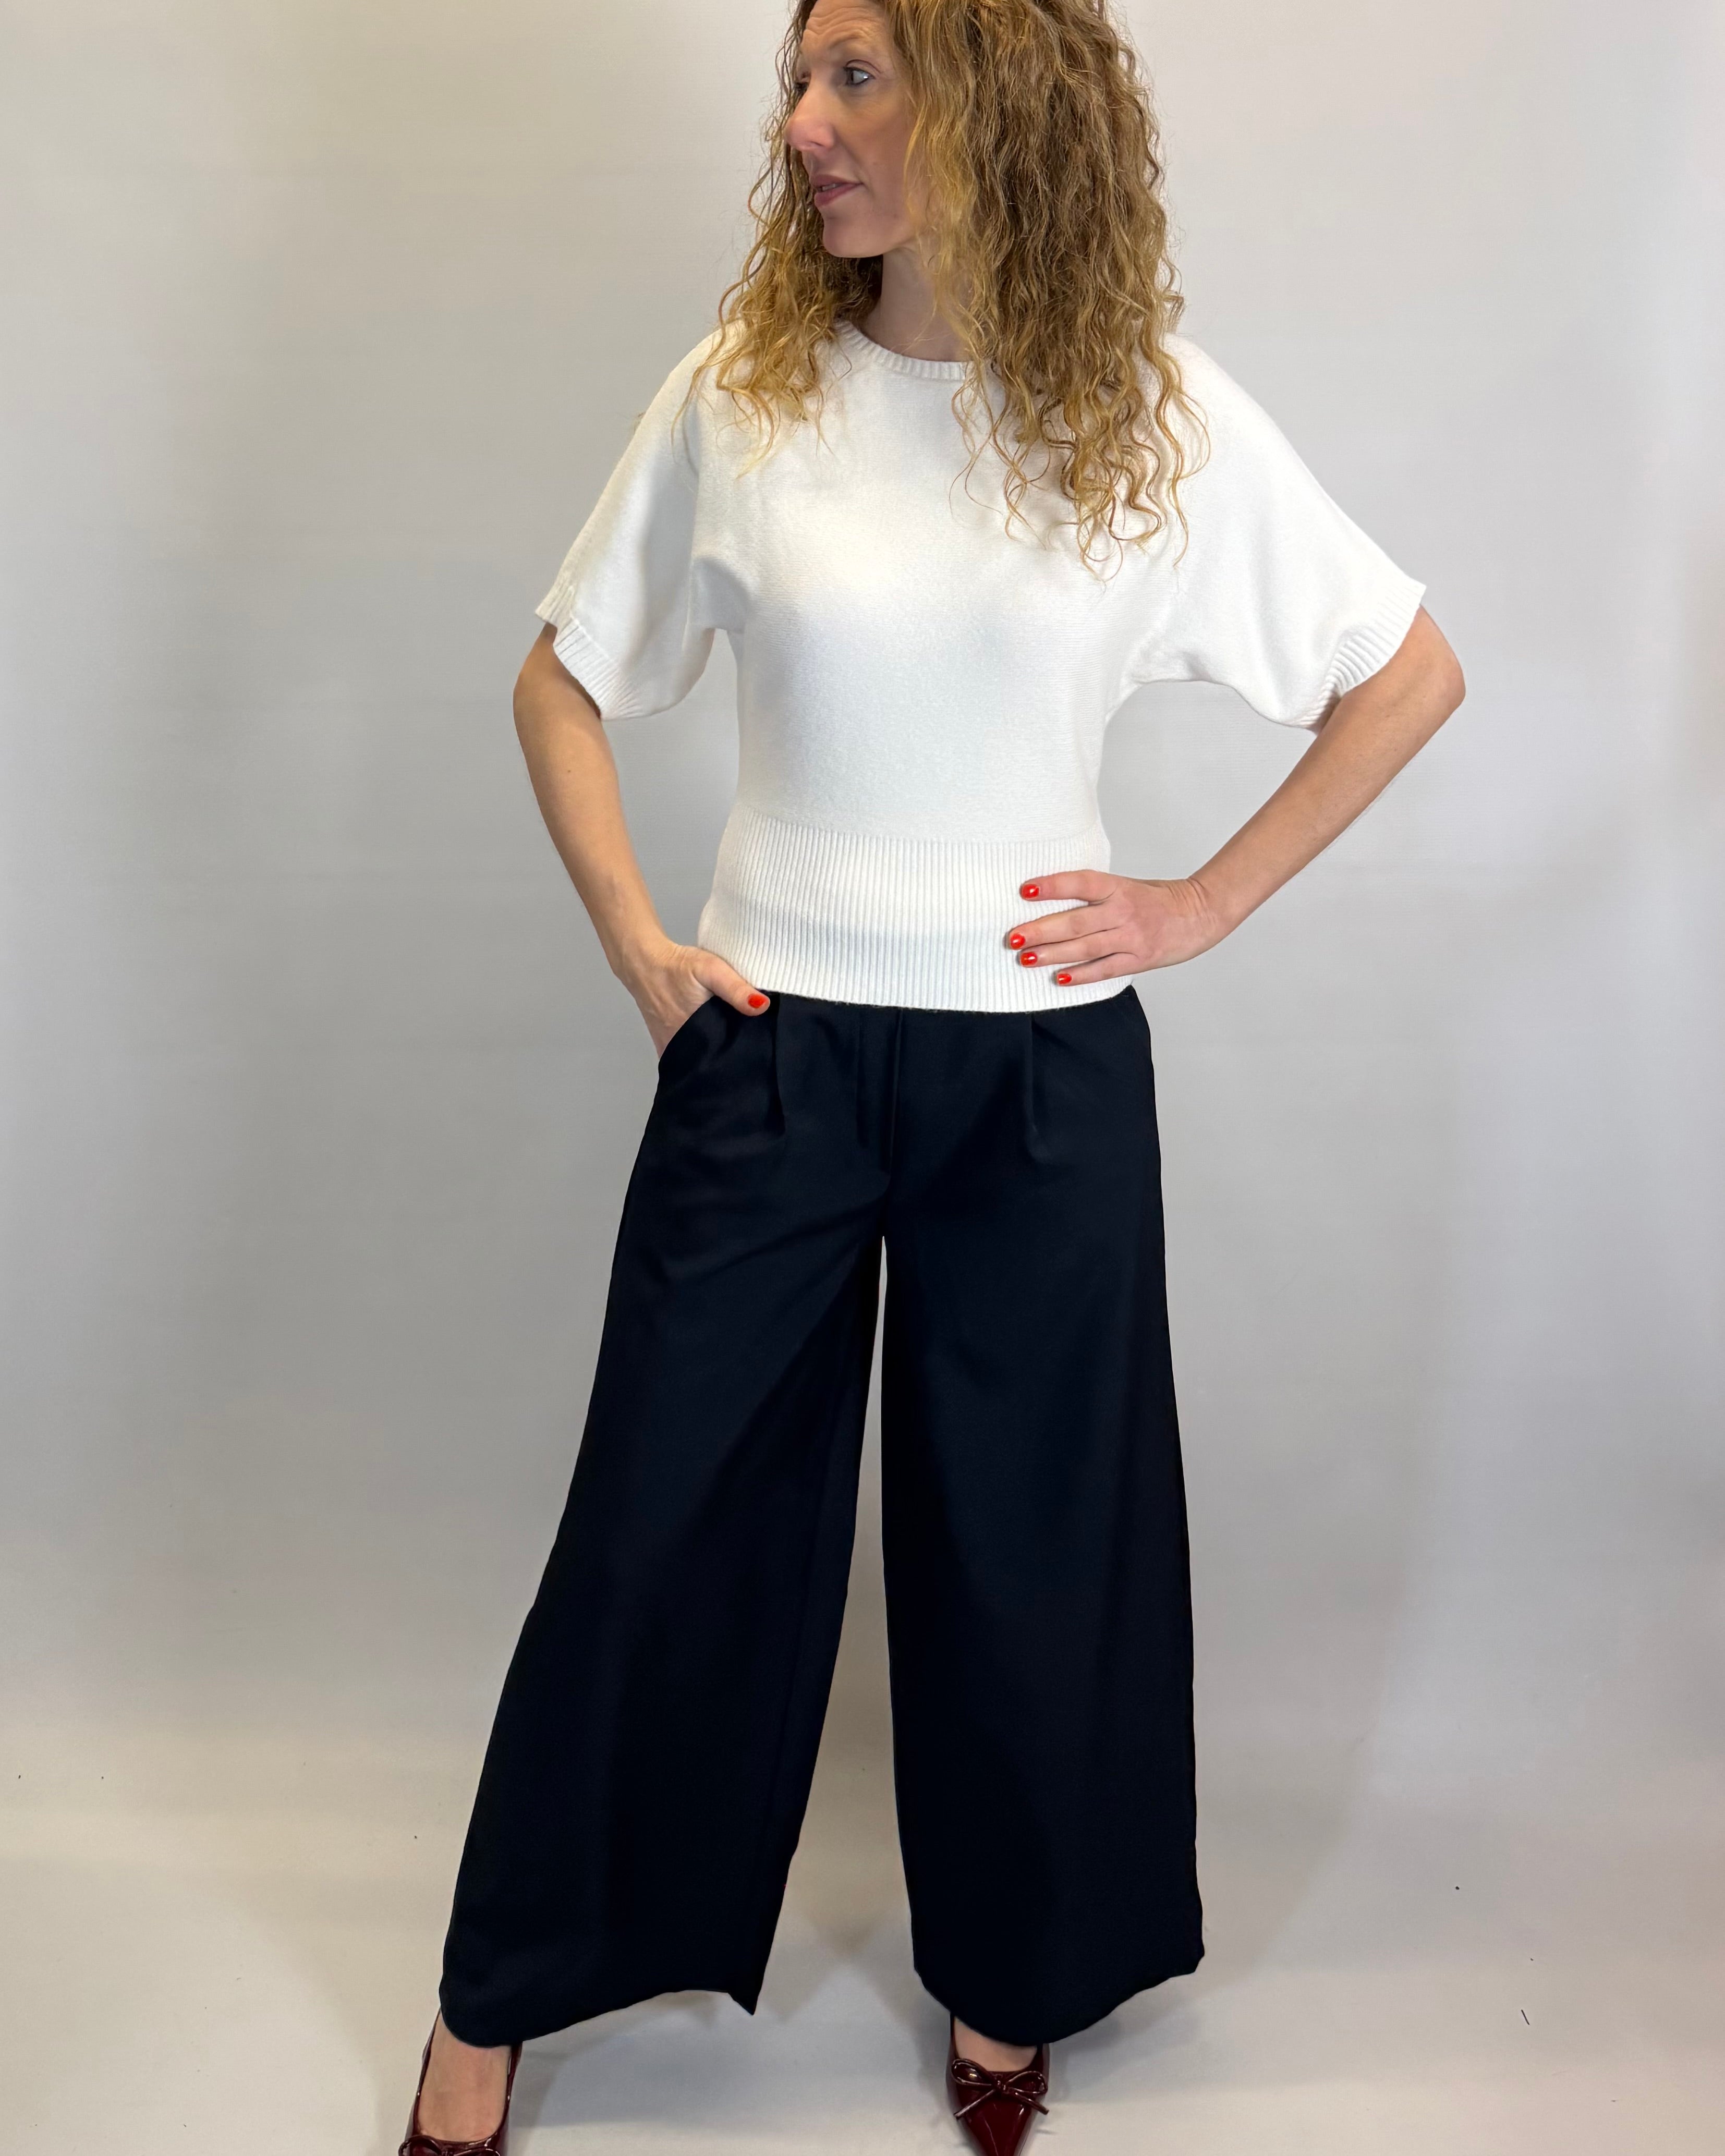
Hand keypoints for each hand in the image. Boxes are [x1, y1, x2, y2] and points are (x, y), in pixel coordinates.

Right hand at [617, 936, 769, 1056]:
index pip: (724, 1058)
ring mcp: (672, 1048)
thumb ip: (735, 988)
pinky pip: (687, 1054)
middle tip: (751, 1050)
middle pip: (712, 1061)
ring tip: (736, 1047)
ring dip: (715, 1055)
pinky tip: (713, 1041)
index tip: (757, 1054)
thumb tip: (762, 1006)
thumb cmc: (676, 967)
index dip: (741, 1058)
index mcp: (696, 1035)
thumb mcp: (711, 969)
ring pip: (700, 1060)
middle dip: (730, 1060)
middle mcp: (682, 1048)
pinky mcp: (666, 1043)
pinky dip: (700, 1051)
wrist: (643, 963)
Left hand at [1004, 872, 1231, 983]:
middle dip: (1041, 930)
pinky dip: (1080, 975)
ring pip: (1085, 947)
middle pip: (1076, 921)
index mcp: (1119, 887)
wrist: (1200, 913)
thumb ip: (1094, 895)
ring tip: (1024, 958)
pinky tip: (1058, 978)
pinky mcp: (1139, 959)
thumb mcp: (1126, 887)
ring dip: (1052, 954)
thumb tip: (1049, 902)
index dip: (1052, 886)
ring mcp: (1132, 937)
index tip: (1024, 890)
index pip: (1080, 883)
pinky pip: (1104, 969)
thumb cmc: (1156, 899)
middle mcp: (1123, 911)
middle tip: (1012, 936)